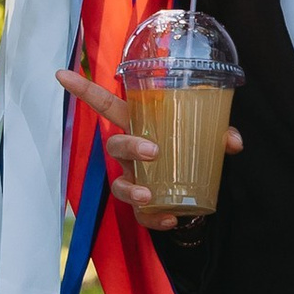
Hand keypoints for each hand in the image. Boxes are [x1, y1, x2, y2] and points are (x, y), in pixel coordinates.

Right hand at [55, 64, 240, 229]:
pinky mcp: (143, 206)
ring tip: (148, 195)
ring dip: (131, 189)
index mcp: (139, 125)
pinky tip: (171, 220)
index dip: (83, 90)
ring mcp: (133, 178)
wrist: (197, 190)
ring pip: (119, 183)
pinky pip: (140, 214)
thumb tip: (233, 142)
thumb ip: (218, 134)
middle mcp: (130, 151)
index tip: (61, 73)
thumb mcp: (206, 137)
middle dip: (129, 147)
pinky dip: (154, 219)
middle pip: (114, 145)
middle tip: (153, 151)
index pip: (105, 104)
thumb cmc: (191, 150)